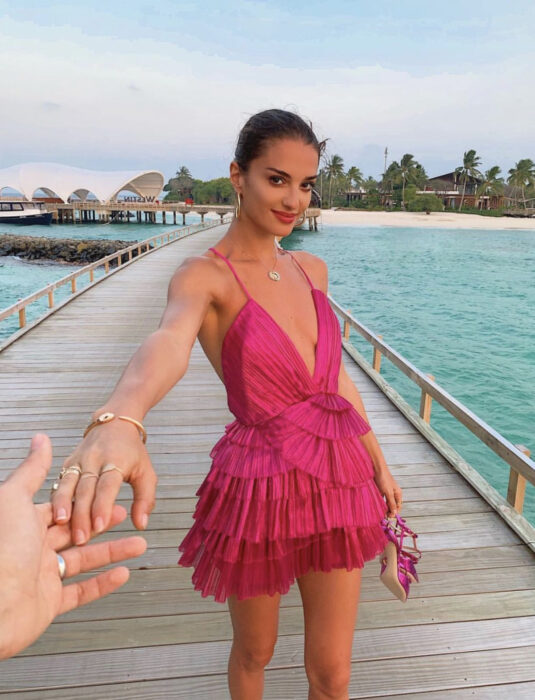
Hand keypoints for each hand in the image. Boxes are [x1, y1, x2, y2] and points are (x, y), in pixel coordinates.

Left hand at [0, 434, 146, 659]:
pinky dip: (104, 583)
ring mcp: (42, 576)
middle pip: (78, 532)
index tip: (112, 496)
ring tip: (139, 545)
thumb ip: (33, 470)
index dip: (88, 502)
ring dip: (114, 552)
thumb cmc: (2, 549)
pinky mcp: (49, 603)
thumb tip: (40, 439)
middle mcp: (33, 548)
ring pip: (84, 561)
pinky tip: (123, 573)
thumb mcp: (15, 500)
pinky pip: (81, 591)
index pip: (63, 509)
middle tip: (128, 516)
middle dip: (105, 524)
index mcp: (26, 524)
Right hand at [51, 419, 157, 544]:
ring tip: (60, 524)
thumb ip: (145, 499)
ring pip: (68, 483)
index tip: (100, 526)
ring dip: (63, 505)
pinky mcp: (68, 463)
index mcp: (116, 461)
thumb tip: (141, 524)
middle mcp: (95, 459)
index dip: (103, 505)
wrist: (114, 424)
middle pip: (86, 488)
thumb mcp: (146, 472)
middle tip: (80, 537)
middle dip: (82, 514)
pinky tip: (53, 515)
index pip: (108, 485)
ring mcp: (79, 460)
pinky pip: (59, 481)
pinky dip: (56, 498)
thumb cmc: (132, 451)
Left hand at [373, 467, 402, 517]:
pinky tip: (375, 506)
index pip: (398, 506)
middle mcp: (393, 493)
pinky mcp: (380, 490)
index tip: (389, 518)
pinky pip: (380, 499)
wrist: (376, 468)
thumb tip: (395, 513)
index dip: (394, 513)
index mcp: (398, 493)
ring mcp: (386, 491)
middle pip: (392, 505)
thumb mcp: (388, 492)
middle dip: (388, 511)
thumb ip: (391, 503)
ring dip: (383, 507)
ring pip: (386, 502)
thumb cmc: (384, 479)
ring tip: (379, 512)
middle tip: (383, 517)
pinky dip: (379, 502)